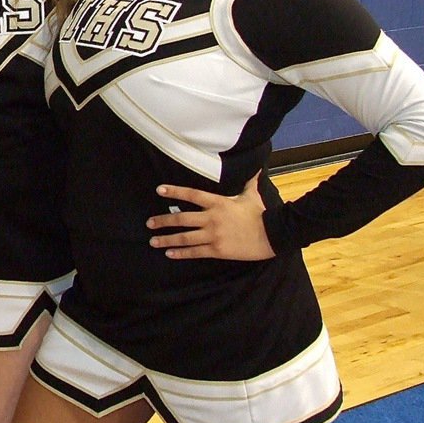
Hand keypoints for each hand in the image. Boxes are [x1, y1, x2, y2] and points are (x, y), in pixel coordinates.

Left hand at [145, 173, 275, 260]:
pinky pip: (195, 252)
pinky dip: (181, 253)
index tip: (159, 190)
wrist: (274, 234)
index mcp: (218, 202)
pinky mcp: (218, 250)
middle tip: (149, 223)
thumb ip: (249, 182)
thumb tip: (254, 169)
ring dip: (167, 239)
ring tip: (153, 241)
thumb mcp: (252, 195)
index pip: (191, 194)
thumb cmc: (262, 213)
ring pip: (185, 237)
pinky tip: (170, 253)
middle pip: (182, 218)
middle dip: (163, 221)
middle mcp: (212, 218)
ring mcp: (213, 235)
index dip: (174, 192)